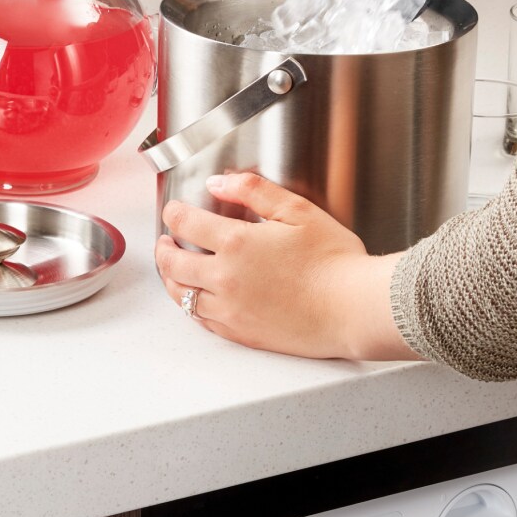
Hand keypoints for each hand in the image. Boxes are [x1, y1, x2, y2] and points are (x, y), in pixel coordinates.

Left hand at [155, 173, 416, 361]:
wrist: (352, 309)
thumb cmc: (334, 261)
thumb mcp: (298, 210)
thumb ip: (254, 191)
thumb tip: (219, 183)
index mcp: (236, 243)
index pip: (185, 223)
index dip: (173, 213)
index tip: (173, 211)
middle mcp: (224, 278)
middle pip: (173, 263)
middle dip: (164, 248)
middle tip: (165, 241)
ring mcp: (229, 310)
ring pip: (182, 295)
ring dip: (172, 279)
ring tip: (174, 270)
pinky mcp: (240, 333)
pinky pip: (202, 320)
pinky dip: (191, 305)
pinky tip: (197, 299)